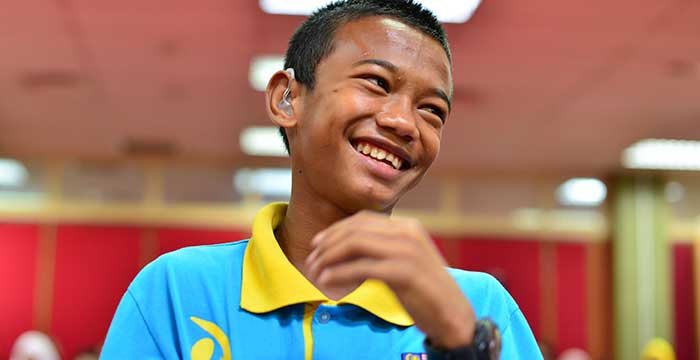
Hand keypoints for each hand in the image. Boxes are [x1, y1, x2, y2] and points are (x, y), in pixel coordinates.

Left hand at [305, 211, 475, 348]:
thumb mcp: (404, 261)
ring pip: (356, 245)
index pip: (362, 220)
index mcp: (408, 227)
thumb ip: (381, 249)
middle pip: (356, 230)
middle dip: (328, 244)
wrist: (453, 314)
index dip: (335, 230)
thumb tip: (344, 248)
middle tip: (311, 259)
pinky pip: (362, 268)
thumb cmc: (424, 291)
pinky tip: (327, 281)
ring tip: (315, 271)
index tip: (316, 244)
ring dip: (329, 257)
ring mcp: (408, 251)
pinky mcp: (405, 272)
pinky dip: (339, 273)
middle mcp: (408, 233)